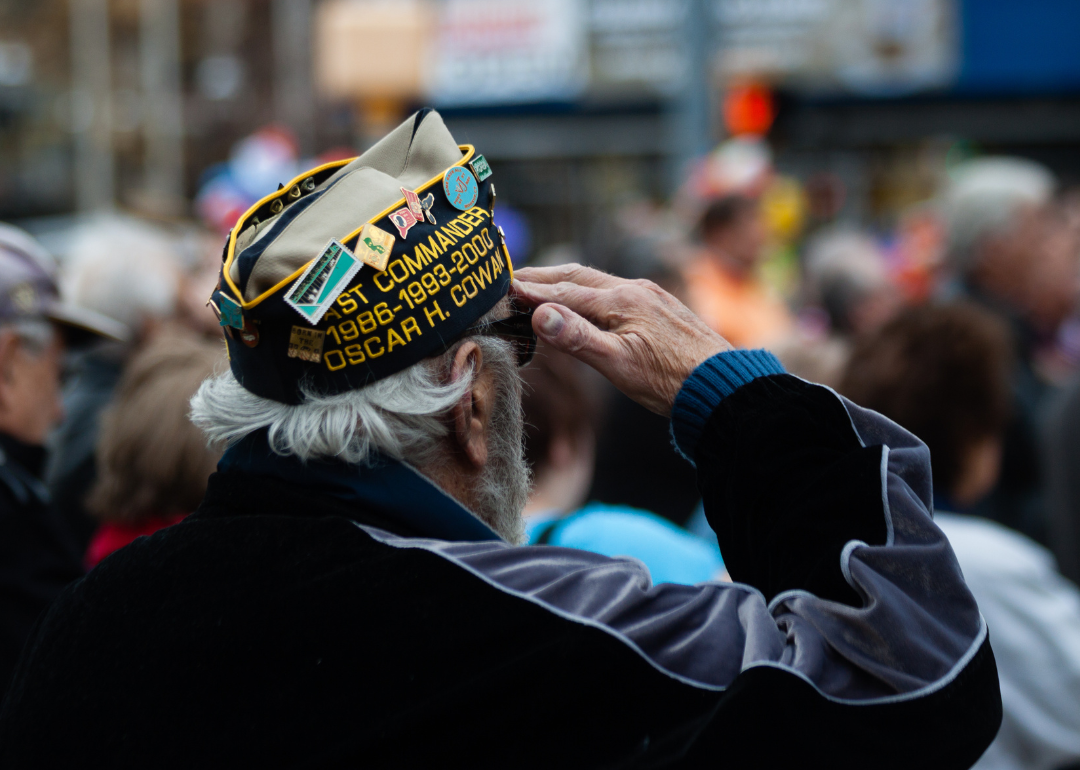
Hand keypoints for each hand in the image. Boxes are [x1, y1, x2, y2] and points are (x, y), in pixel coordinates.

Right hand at [512, 265, 731, 415]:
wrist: (722, 386)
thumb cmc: (670, 381)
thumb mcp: (619, 365)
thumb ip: (579, 338)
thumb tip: (541, 313)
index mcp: (620, 301)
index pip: (563, 292)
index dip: (531, 291)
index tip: (501, 288)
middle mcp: (634, 289)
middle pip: (578, 277)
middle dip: (543, 276)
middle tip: (511, 278)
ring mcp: (649, 296)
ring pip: (597, 281)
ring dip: (565, 281)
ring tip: (541, 284)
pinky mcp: (659, 306)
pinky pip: (614, 290)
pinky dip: (587, 291)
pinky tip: (587, 302)